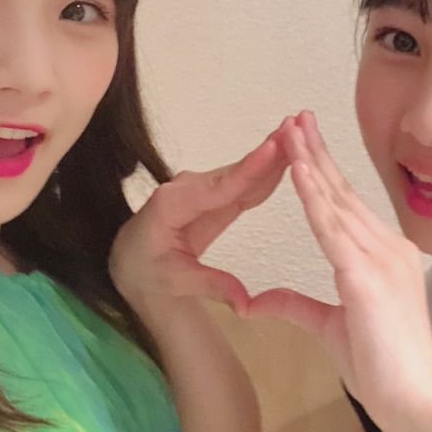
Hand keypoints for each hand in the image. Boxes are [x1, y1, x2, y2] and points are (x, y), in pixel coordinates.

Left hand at [110, 127, 287, 316]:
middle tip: (298, 127)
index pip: (217, 188)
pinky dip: (266, 168)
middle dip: (267, 151)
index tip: (272, 149)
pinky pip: (243, 182)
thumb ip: (210, 286)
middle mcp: (187, 188)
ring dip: (272, 153)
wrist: (131, 259)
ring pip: (242, 172)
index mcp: (172, 205)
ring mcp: (201, 188)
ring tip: (301, 131)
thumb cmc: (146, 269)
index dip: (247, 170)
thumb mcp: (173, 282)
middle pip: (235, 171)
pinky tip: (288, 154)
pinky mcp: (213, 194)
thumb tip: (245, 304)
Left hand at [247, 112, 431, 411]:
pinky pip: (333, 229)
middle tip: (295, 117)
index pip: (345, 205)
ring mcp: (381, 260)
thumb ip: (295, 306)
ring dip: (310, 163)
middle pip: (342, 192)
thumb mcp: (329, 329)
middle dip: (316, 152)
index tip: (302, 143)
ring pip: (336, 202)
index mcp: (384, 258)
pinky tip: (296, 170)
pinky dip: (313, 196)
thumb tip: (255, 300)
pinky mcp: (367, 277)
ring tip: (289, 130)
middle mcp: (388, 249)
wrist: (413, 404)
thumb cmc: (383, 371)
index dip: (322, 172)